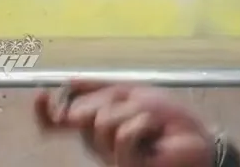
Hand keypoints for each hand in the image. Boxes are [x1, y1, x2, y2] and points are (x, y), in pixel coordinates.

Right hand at [34, 79, 216, 166]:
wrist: (198, 140)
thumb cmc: (169, 121)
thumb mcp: (135, 96)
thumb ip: (103, 90)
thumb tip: (68, 81)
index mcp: (95, 129)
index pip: (60, 124)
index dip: (46, 112)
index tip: (42, 94)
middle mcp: (97, 146)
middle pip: (83, 115)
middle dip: (112, 100)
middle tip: (138, 108)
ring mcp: (110, 158)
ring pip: (103, 121)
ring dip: (132, 112)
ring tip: (151, 123)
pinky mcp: (126, 166)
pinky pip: (123, 134)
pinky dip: (141, 124)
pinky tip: (152, 130)